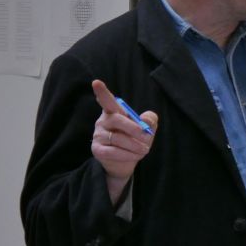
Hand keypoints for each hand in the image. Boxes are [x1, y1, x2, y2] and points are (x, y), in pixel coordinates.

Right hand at [91, 80, 157, 202]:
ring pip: (117, 138)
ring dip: (134, 145)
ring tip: (144, 149)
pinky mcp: (97, 150)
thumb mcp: (146, 130)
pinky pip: (112, 152)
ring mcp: (98, 135)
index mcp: (113, 111)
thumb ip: (150, 120)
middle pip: (117, 119)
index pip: (107, 100)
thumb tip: (147, 120)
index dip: (102, 92)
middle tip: (146, 136)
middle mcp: (103, 121)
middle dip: (134, 128)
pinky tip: (135, 156)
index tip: (96, 82)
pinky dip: (127, 155)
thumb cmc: (135, 140)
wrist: (125, 162)